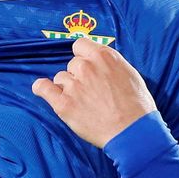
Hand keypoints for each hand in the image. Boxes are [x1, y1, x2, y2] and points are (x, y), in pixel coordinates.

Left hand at [31, 37, 155, 147]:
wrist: (132, 132)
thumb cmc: (136, 106)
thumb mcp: (130, 74)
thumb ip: (110, 64)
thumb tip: (98, 61)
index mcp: (104, 56)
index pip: (80, 45)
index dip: (83, 57)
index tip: (87, 66)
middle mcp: (86, 67)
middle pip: (72, 64)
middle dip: (78, 75)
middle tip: (91, 91)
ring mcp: (73, 85)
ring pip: (60, 79)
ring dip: (67, 88)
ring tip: (82, 102)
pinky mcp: (64, 104)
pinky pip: (43, 88)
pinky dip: (42, 89)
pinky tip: (43, 90)